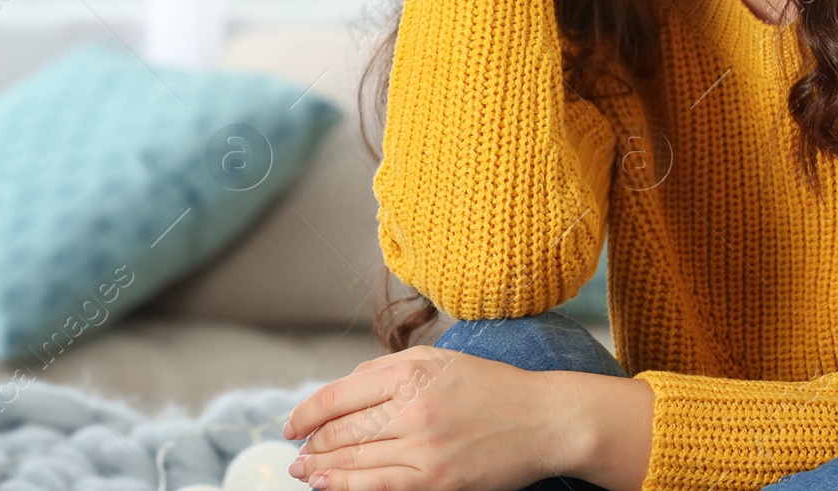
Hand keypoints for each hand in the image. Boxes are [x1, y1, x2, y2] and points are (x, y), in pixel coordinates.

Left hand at [282, 345, 578, 490]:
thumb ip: (389, 367)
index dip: (307, 412)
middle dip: (311, 442)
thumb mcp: (440, 359)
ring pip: (354, 460)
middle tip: (296, 451)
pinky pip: (379, 486)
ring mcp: (424, 447)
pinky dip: (345, 486)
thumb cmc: (492, 386)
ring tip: (302, 470)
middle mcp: (412, 407)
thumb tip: (345, 386)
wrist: (544, 420)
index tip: (293, 423)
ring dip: (320, 467)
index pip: (338, 395)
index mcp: (410, 371)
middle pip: (341, 430)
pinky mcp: (437, 480)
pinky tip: (325, 485)